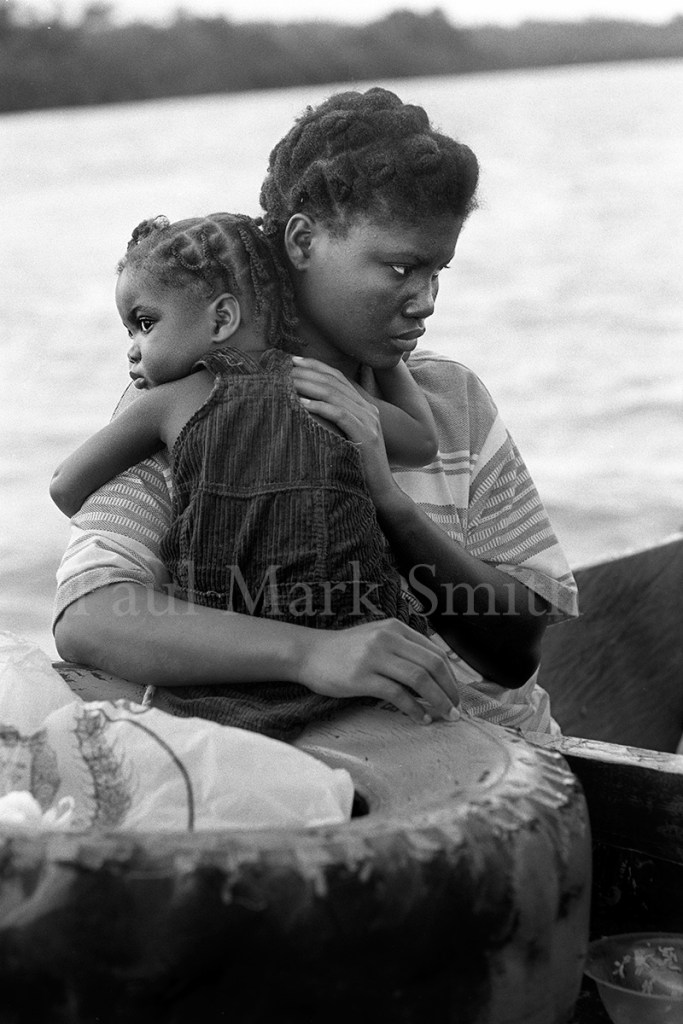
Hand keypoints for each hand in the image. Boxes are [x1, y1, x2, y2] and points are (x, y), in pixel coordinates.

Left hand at [289, 356, 394, 500]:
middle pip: (335, 382)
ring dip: (309, 386)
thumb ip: (334, 422)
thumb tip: (305, 408)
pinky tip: (301, 404)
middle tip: (285, 368)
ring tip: (289, 381)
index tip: (293, 360)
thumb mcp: (346, 438)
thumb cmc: (358, 467)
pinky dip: (319, 407)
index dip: (316, 366)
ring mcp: (370, 421)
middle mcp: (369, 409)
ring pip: (335, 394)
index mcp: (364, 407)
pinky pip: (340, 415)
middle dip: (308, 372)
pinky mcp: (366, 435)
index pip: (338, 378)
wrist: (382, 492)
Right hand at [296, 619, 459, 724]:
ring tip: (445, 716)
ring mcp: (374, 657)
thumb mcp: (377, 638)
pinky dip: (414, 709)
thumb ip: (403, 650)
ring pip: (419, 680)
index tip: (456, 695)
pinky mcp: (362, 677)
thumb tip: (435, 676)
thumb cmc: (345, 651)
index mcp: (395, 629)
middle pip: (432, 665)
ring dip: (438, 701)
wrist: (309, 653)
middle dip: (449, 691)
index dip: (451, 676)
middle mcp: (388, 639)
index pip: (435, 653)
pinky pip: (397, 695)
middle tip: (456, 710)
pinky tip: (421, 719)